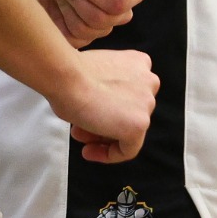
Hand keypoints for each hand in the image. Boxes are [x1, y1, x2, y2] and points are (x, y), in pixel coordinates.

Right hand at [54, 48, 158, 162]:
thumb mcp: (97, 73)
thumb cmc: (72, 73)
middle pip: (130, 112)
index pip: (129, 94)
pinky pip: (128, 149)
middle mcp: (149, 81)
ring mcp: (147, 103)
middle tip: (81, 129)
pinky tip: (89, 151)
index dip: (108, 108)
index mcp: (139, 63)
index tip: (93, 114)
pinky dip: (109, 154)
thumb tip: (100, 109)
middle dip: (104, 123)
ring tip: (80, 137)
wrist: (67, 77)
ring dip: (103, 136)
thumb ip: (109, 89)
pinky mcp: (140, 124)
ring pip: (129, 130)